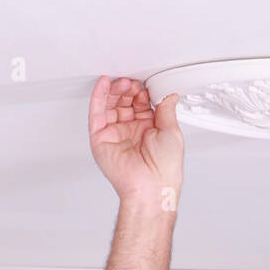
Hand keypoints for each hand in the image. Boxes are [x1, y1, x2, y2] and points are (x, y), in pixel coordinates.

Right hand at [88, 75, 183, 206]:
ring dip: (115, 90)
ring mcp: (115, 134)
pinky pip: (97, 113)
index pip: (141, 103)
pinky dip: (99, 96)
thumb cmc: (164, 170)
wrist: (151, 187)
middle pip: (124, 101)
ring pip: (110, 104)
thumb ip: (167, 110)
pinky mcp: (101, 138)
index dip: (142, 91)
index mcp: (149, 130)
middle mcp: (131, 132)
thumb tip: (169, 95)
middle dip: (128, 89)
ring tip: (121, 82)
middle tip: (133, 83)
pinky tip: (103, 84)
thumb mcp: (172, 133)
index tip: (145, 83)